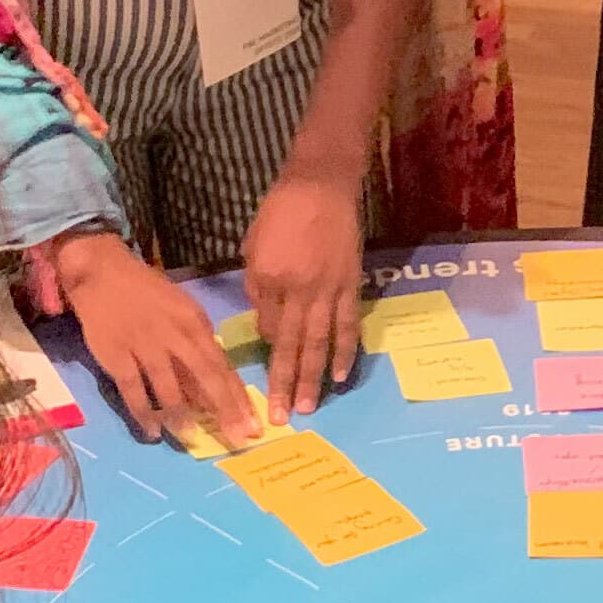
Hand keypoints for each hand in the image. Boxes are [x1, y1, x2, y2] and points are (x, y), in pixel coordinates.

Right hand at [47, 230, 255, 445]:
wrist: (101, 272)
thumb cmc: (147, 293)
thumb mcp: (182, 310)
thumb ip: (197, 345)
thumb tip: (212, 386)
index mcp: (194, 322)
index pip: (222, 364)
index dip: (238, 396)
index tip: (253, 424)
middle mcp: (175, 334)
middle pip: (206, 376)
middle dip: (224, 410)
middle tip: (237, 439)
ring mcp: (145, 345)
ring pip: (168, 387)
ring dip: (181, 416)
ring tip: (191, 438)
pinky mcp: (117, 354)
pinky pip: (133, 389)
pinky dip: (143, 412)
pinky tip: (151, 430)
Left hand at [243, 173, 363, 418]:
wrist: (321, 185)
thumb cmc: (280, 212)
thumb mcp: (252, 245)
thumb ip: (257, 285)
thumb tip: (265, 319)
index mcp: (268, 278)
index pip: (265, 326)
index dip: (266, 352)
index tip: (263, 376)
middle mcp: (298, 289)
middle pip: (290, 345)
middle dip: (285, 384)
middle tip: (282, 418)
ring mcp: (327, 290)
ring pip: (320, 343)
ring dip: (314, 379)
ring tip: (310, 408)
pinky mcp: (350, 286)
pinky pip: (348, 326)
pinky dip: (344, 353)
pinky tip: (340, 377)